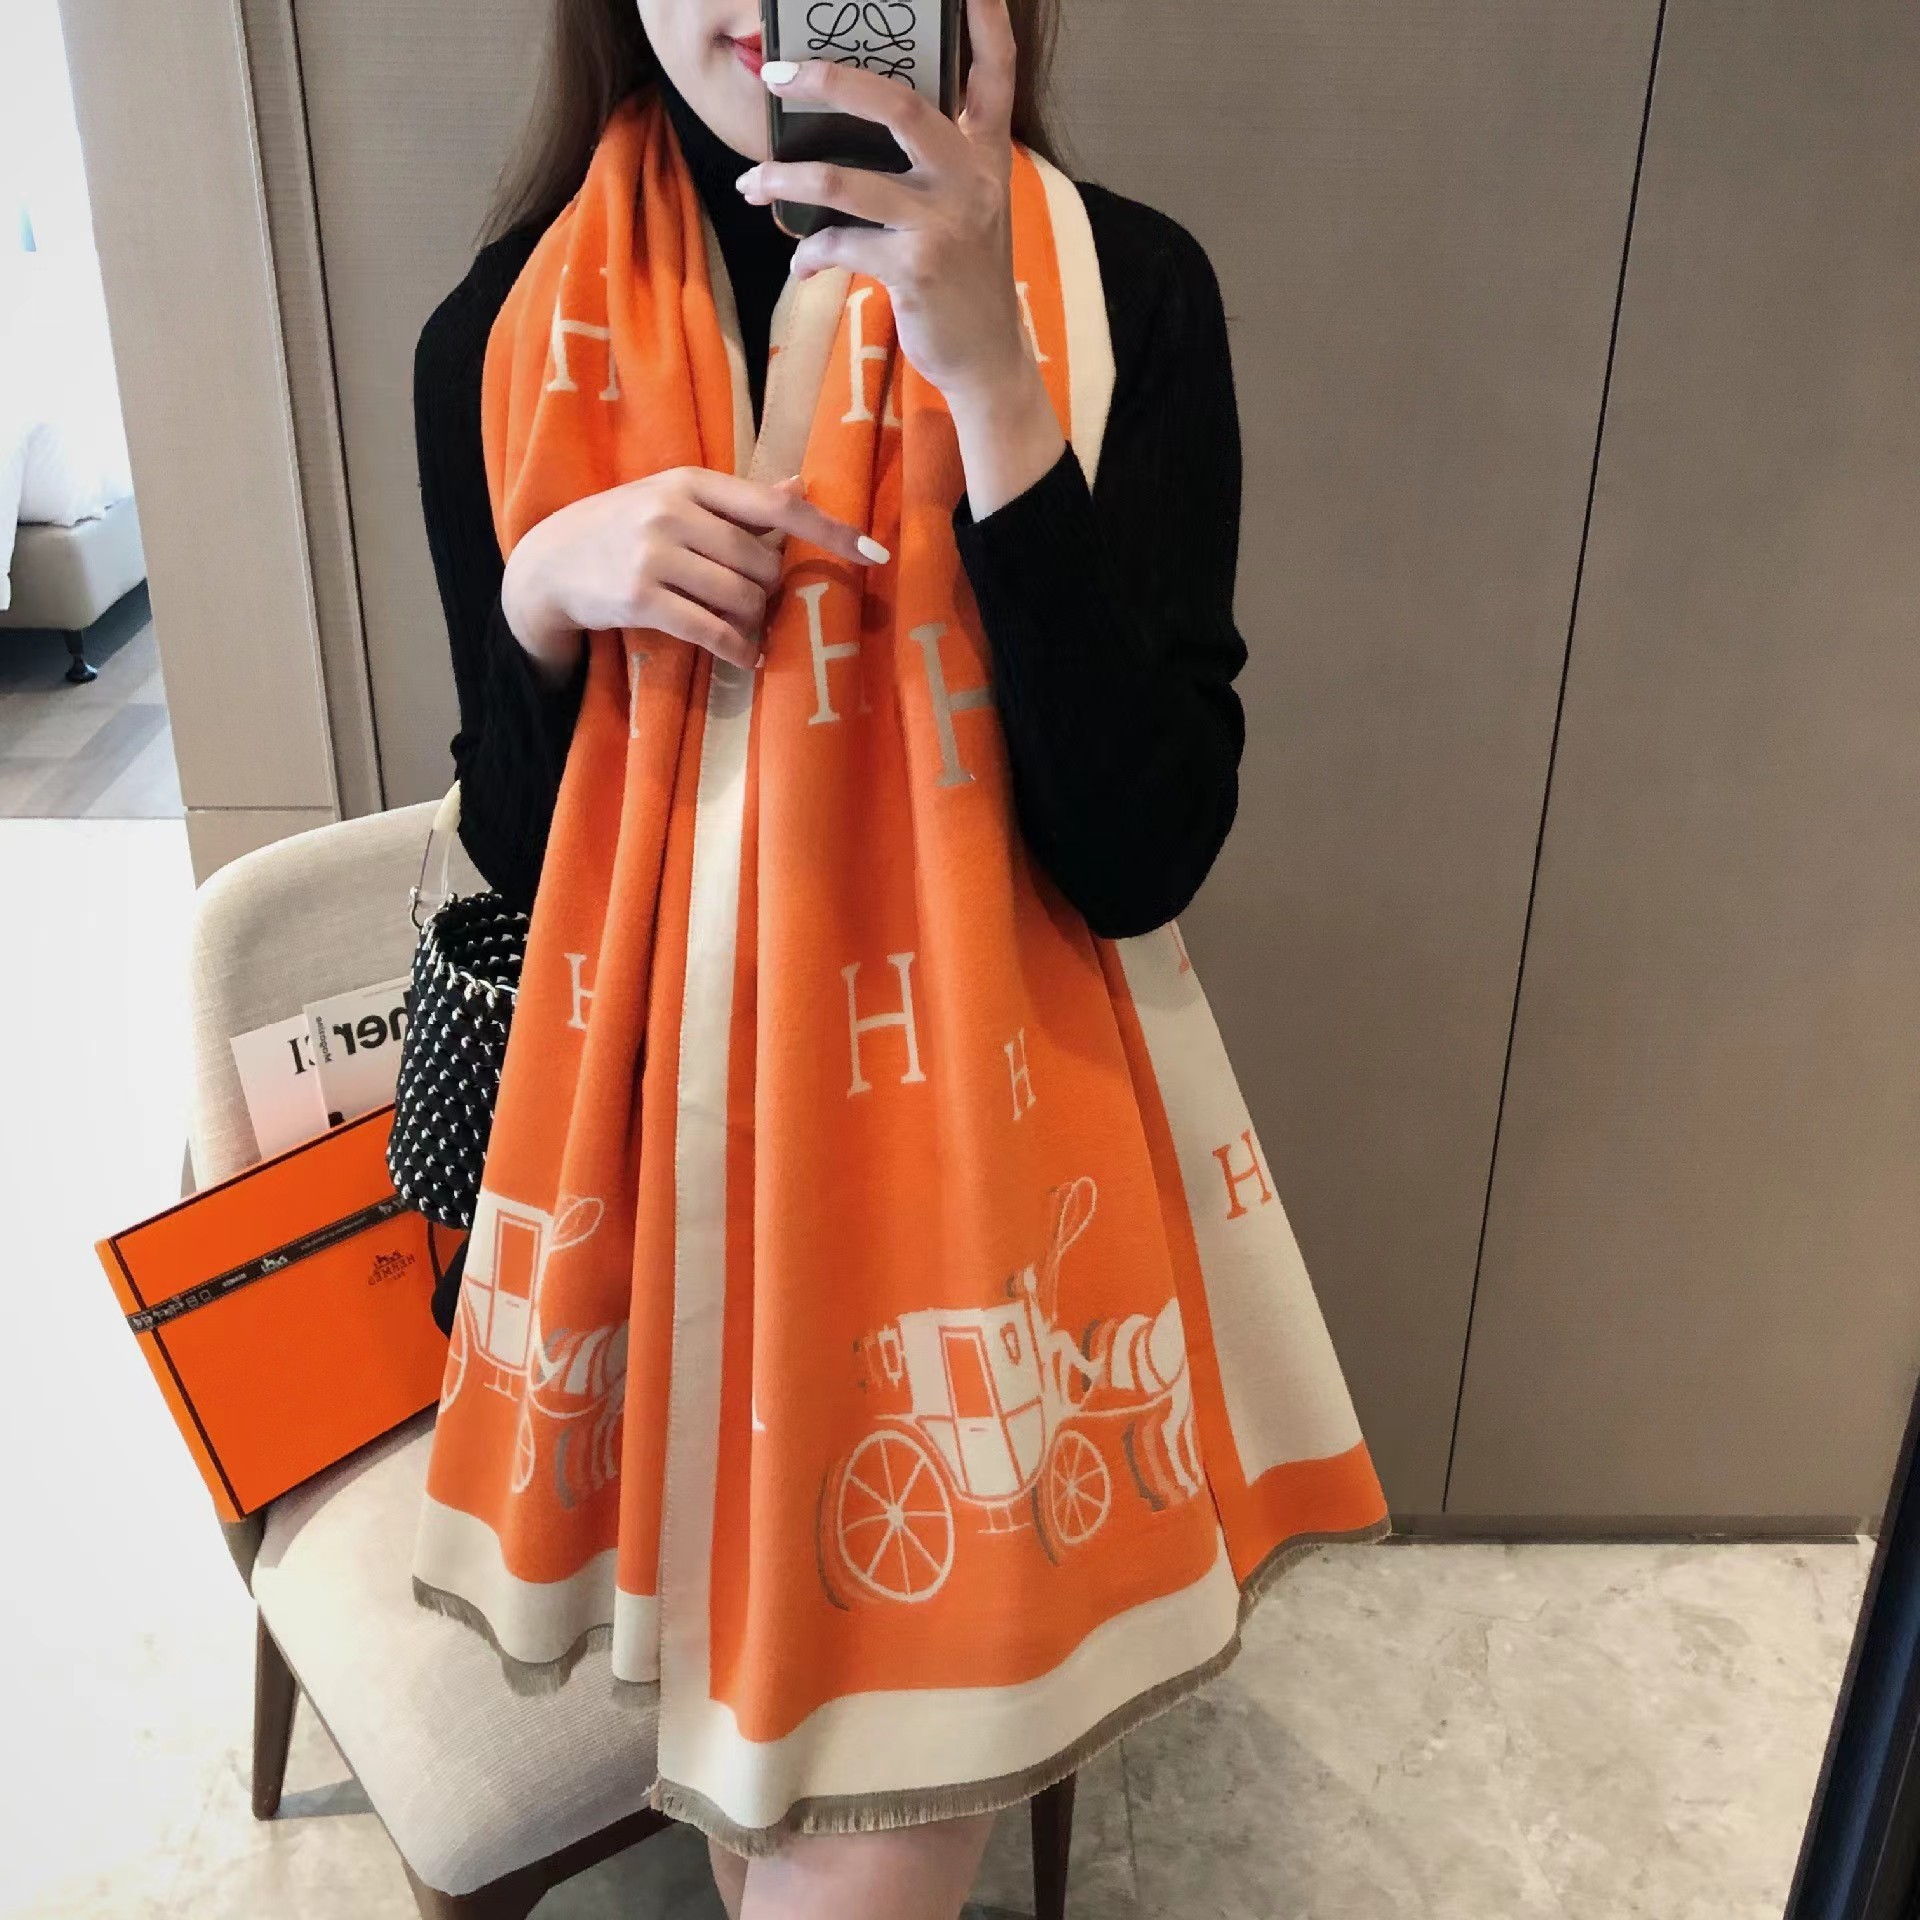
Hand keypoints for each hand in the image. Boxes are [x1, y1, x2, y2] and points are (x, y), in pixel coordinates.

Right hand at [500, 468, 885, 683]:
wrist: (550, 563)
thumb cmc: (623, 528)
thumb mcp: (675, 499)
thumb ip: (736, 501)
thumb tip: (800, 485)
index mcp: (693, 482)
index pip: (776, 507)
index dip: (830, 532)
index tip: (875, 553)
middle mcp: (675, 511)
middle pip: (763, 564)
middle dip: (770, 592)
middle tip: (755, 603)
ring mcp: (656, 554)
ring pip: (743, 599)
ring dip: (753, 623)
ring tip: (741, 627)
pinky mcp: (642, 598)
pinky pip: (714, 631)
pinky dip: (739, 649)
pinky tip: (744, 656)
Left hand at [738, 0, 1066, 515]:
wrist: (987, 358)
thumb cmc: (964, 280)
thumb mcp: (966, 211)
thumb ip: (933, 167)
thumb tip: (850, 136)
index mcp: (985, 156)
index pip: (993, 75)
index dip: (985, 23)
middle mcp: (969, 178)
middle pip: (896, 103)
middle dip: (830, 82)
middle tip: (780, 75)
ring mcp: (943, 222)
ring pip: (846, 180)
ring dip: (785, 180)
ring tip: (750, 185)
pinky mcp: (916, 268)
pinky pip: (842, 245)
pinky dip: (811, 255)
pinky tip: (801, 265)